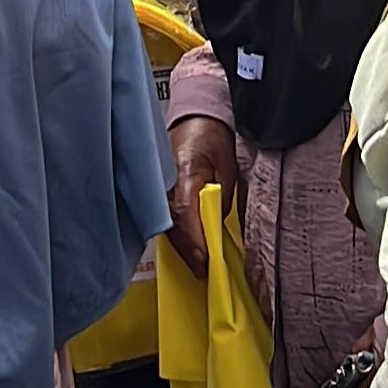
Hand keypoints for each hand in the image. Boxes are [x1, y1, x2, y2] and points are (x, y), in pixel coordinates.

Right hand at [167, 115, 236, 281]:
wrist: (195, 114)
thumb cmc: (213, 134)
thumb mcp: (228, 163)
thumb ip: (223, 195)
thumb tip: (218, 224)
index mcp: (185, 170)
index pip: (186, 212)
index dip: (195, 240)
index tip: (206, 261)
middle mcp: (166, 180)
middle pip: (172, 224)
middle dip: (188, 251)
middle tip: (203, 273)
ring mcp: (160, 184)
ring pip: (167, 223)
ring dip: (182, 246)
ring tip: (198, 266)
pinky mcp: (160, 188)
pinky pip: (165, 216)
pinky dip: (177, 234)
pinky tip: (187, 247)